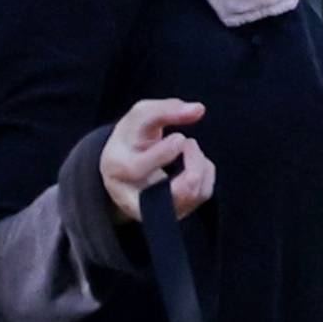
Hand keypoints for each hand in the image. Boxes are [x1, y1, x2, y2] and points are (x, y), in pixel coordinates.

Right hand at [99, 98, 216, 224]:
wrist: (126, 167)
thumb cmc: (132, 138)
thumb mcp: (140, 117)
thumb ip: (165, 109)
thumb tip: (199, 109)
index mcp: (117, 169)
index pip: (138, 168)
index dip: (164, 152)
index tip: (178, 137)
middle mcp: (134, 199)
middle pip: (177, 192)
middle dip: (193, 160)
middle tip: (186, 140)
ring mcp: (157, 211)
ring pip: (194, 193)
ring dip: (200, 163)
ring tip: (188, 147)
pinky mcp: (175, 213)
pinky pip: (203, 193)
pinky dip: (205, 171)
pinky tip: (191, 161)